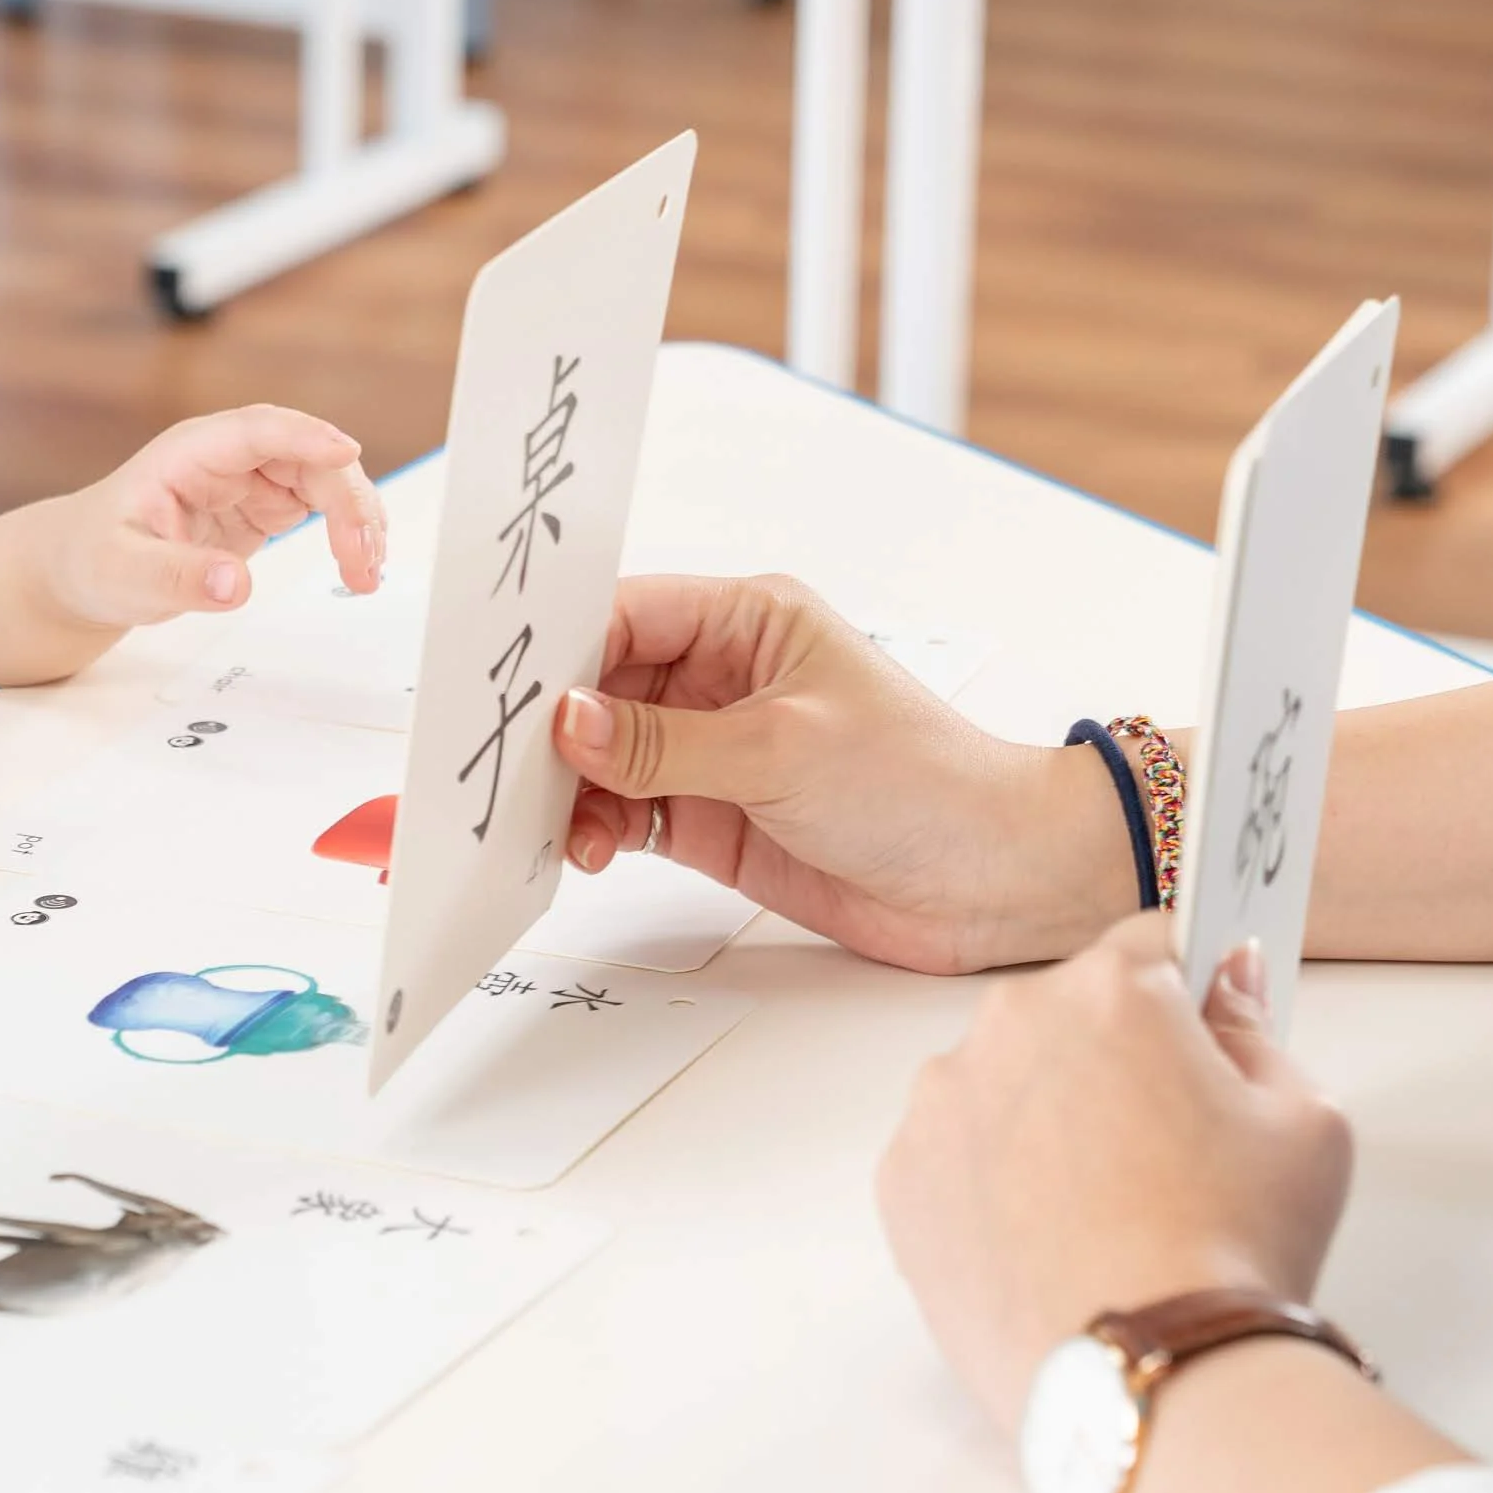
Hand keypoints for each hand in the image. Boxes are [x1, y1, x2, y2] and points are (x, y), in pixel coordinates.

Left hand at [40, 406, 388, 630]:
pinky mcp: (262, 508)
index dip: (307, 436)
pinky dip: (345, 533)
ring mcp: (249, 480)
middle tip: (364, 556)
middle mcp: (228, 457)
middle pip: (307, 456)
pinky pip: (320, 507)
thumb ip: (175, 577)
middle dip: (346, 499)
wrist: (81, 571)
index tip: (347, 454)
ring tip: (367, 571)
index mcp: (192, 452)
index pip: (259, 430)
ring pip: (323, 479)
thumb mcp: (122, 573)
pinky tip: (357, 563)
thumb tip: (233, 584)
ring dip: (356, 518)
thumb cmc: (92, 558)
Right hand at [551, 574, 1143, 973]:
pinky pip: (625, 812)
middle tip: (498, 767)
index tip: (503, 687)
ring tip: (547, 827)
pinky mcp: (713, 818)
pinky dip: (591, 830)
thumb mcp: (782, 748)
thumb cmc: (923, 781)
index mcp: (750, 620)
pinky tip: (576, 850)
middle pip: (601, 687)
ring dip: (568, 789)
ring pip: (605, 757)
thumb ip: (665, 741)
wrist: (993, 878)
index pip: (626, 614)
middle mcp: (725, 677)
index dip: (560, 648)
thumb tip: (569, 720)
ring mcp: (716, 750)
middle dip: (550, 728)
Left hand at [876, 918, 1358, 1421]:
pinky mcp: (902, 1183)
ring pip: (1006, 1084)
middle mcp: (1010, 1025)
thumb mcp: (1306, 1119)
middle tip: (1169, 1146)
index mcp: (1112, 988)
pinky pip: (956, 1156)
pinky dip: (993, 1184)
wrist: (1154, 1373)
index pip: (1154, 943)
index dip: (1190, 986)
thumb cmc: (1234, 1249)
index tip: (1202, 1022)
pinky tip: (1050, 1239)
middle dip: (1116, 1058)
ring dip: (1046, 1118)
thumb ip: (1257, 1031)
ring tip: (1106, 1209)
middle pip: (1071, 1013)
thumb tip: (1224, 991)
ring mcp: (943, 1105)